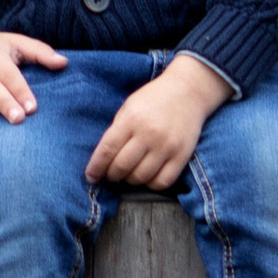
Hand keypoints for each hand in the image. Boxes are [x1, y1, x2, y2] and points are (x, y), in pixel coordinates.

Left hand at [86, 54, 231, 190]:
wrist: (187, 92)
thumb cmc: (152, 99)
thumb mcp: (128, 108)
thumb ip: (116, 130)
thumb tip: (103, 157)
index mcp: (131, 120)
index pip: (107, 150)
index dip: (96, 167)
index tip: (90, 177)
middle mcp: (149, 134)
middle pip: (122, 166)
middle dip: (111, 175)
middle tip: (110, 175)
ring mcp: (167, 146)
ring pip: (141, 176)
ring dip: (130, 180)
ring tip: (127, 175)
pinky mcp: (182, 155)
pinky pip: (163, 181)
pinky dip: (151, 184)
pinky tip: (146, 177)